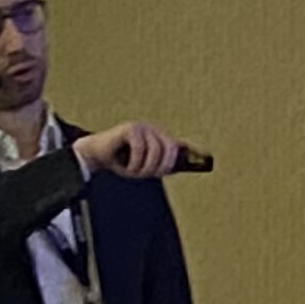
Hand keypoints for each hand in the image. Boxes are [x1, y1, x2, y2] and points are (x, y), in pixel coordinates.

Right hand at [72, 121, 187, 181]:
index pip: (180, 144)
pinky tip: (128, 167)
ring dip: (145, 168)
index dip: (194, 151)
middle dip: (160, 167)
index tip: (207, 158)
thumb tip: (173, 169)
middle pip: (170, 150)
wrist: (97, 154)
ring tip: (135, 172)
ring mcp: (143, 128)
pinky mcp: (130, 129)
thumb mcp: (143, 165)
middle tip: (149, 175)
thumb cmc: (122, 161)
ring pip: (155, 151)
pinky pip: (140, 149)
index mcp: (160, 138)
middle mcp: (154, 130)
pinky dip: (135, 163)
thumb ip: (159, 166)